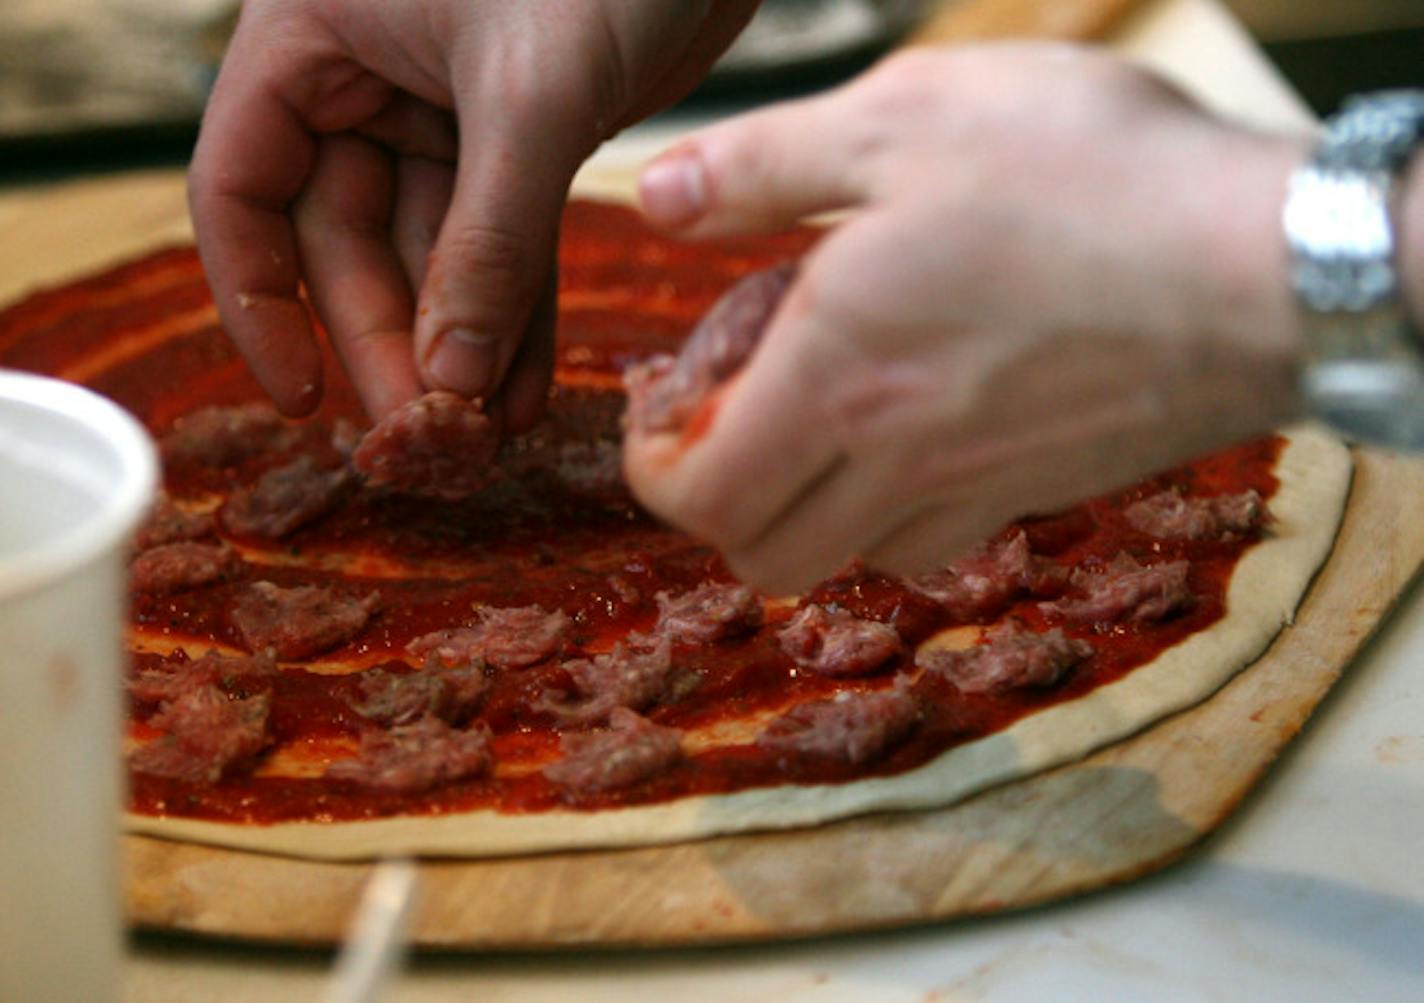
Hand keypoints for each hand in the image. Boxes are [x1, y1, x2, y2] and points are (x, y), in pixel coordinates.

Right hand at [189, 0, 759, 425]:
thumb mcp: (532, 95)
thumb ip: (490, 239)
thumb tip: (451, 376)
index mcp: (310, 37)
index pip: (240, 187)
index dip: (260, 301)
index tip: (304, 397)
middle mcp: (362, 78)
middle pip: (345, 241)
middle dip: (391, 339)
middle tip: (430, 434)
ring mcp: (442, 112)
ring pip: (430, 254)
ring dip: (461, 343)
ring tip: (489, 432)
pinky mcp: (520, 137)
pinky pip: (503, 244)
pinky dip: (517, 314)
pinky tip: (526, 388)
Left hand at [625, 44, 1307, 593]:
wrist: (1275, 266)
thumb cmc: (1091, 181)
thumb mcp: (904, 119)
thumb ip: (758, 166)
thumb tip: (653, 198)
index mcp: (836, 380)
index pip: (698, 499)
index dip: (651, 471)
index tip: (656, 413)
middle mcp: (895, 465)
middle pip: (761, 557)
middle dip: (715, 502)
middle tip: (724, 417)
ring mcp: (975, 493)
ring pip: (844, 560)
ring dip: (799, 506)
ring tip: (815, 413)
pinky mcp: (1042, 494)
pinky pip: (931, 541)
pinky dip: (887, 509)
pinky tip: (911, 424)